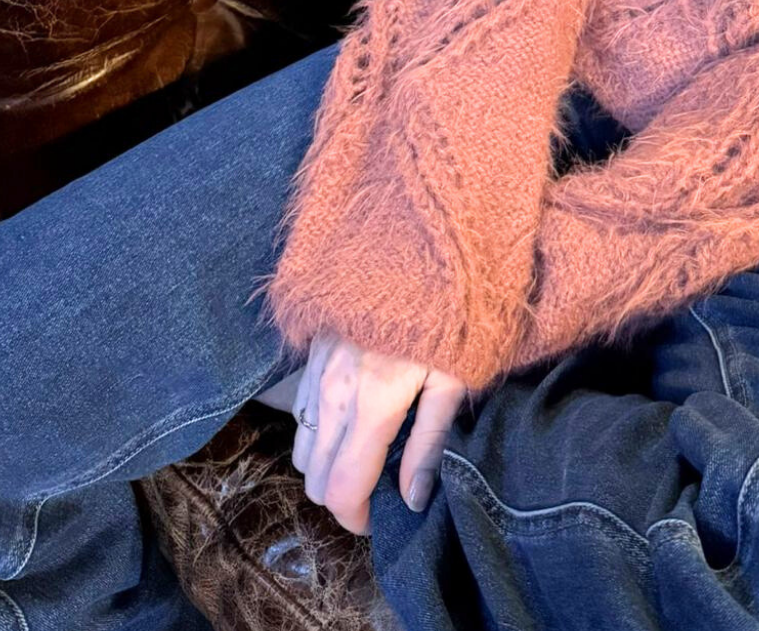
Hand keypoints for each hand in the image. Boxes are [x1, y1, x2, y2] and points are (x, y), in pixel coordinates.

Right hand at [287, 330, 468, 536]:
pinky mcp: (313, 350)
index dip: (356, 518)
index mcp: (372, 402)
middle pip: (312, 476)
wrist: (423, 240)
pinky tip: (352, 418)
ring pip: (302, 445)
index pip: (341, 488)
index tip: (379, 519)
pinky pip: (302, 410)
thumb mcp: (456, 377)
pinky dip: (320, 430)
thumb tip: (410, 501)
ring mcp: (317, 368)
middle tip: (377, 488)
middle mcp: (333, 390)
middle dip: (340, 496)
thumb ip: (430, 443)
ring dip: (326, 464)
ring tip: (367, 454)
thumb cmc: (450, 310)